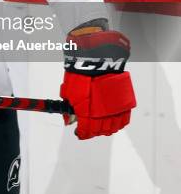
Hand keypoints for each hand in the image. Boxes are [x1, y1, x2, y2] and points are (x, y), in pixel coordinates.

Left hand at [60, 25, 135, 139]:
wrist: (96, 60)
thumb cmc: (81, 73)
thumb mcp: (69, 91)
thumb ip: (69, 108)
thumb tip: (68, 120)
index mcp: (87, 113)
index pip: (86, 130)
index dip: (82, 133)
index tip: (79, 133)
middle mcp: (103, 114)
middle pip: (99, 130)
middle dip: (93, 131)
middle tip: (89, 128)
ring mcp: (115, 108)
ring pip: (112, 127)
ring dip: (105, 129)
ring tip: (100, 125)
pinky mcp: (124, 102)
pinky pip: (124, 119)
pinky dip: (118, 123)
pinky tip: (113, 121)